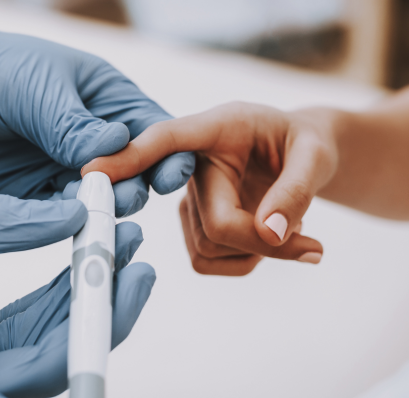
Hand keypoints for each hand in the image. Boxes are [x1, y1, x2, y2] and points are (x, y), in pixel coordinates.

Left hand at [0, 0, 193, 215]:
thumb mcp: (34, 87)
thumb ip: (76, 124)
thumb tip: (121, 147)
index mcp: (104, 98)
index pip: (153, 128)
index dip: (167, 152)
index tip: (168, 174)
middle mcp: (93, 136)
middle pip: (136, 169)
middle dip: (137, 184)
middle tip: (123, 195)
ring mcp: (66, 166)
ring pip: (104, 197)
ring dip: (107, 207)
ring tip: (98, 210)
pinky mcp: (37, 192)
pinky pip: (66, 214)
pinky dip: (74, 222)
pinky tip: (74, 224)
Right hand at [0, 186, 155, 396]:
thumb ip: (2, 224)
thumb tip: (75, 217)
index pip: (30, 377)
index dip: (88, 345)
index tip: (129, 289)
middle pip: (54, 361)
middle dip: (103, 310)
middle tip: (139, 263)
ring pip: (51, 340)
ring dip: (90, 294)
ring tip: (123, 244)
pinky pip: (34, 322)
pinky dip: (64, 290)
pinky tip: (88, 252)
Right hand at [82, 102, 336, 274]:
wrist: (301, 157)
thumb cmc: (306, 145)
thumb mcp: (316, 155)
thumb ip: (296, 189)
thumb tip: (270, 233)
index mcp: (217, 129)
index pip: (166, 141)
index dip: (131, 157)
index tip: (92, 172)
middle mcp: (194, 164)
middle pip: (216, 225)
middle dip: (267, 244)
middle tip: (314, 250)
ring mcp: (190, 199)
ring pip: (212, 249)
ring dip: (261, 252)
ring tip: (292, 227)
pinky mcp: (195, 226)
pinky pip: (209, 262)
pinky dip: (246, 262)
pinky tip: (265, 237)